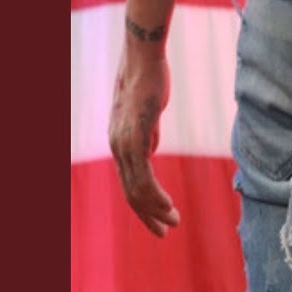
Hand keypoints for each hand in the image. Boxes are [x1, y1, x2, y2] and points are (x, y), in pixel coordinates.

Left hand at [108, 45, 180, 237]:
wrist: (143, 60)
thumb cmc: (149, 82)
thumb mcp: (147, 115)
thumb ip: (147, 135)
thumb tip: (151, 152)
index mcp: (119, 143)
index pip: (129, 183)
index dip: (144, 205)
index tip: (160, 219)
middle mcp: (117, 147)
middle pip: (130, 193)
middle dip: (148, 216)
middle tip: (165, 232)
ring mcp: (124, 144)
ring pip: (136, 190)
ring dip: (155, 210)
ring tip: (173, 222)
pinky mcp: (134, 138)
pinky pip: (143, 176)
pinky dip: (155, 195)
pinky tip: (167, 206)